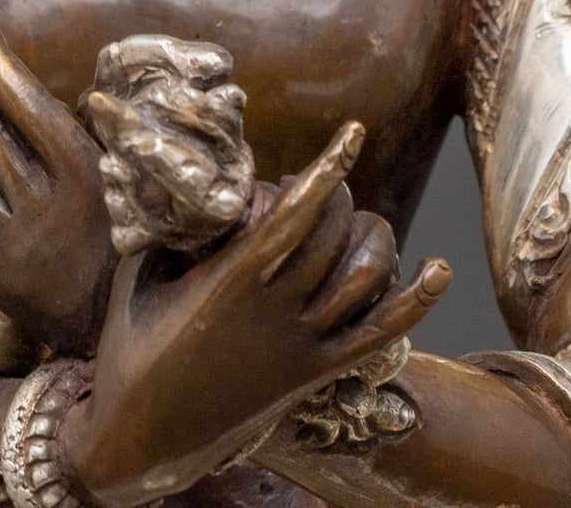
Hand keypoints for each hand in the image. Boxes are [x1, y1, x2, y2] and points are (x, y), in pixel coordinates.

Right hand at [60, 121, 449, 507]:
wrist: (142, 439)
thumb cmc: (131, 345)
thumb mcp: (140, 270)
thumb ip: (170, 223)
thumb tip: (188, 173)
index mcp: (232, 282)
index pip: (297, 215)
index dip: (328, 169)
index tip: (352, 131)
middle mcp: (275, 313)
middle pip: (335, 236)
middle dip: (338, 194)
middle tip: (321, 183)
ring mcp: (301, 348)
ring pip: (364, 277)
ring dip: (373, 236)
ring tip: (357, 218)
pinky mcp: (314, 376)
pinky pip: (380, 336)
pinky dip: (415, 301)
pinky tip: (439, 269)